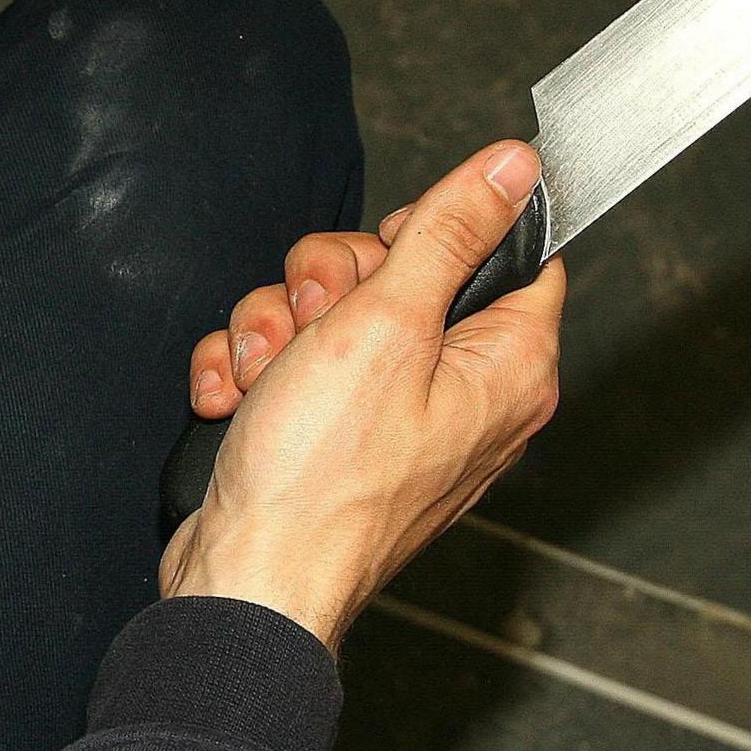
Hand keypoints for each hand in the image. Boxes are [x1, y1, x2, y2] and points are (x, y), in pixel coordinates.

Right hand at [158, 140, 564, 651]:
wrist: (245, 580)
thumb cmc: (320, 480)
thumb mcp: (386, 324)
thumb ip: (450, 234)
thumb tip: (513, 170)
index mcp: (505, 366)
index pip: (508, 250)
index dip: (439, 229)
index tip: (392, 251)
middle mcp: (460, 391)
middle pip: (400, 269)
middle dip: (328, 282)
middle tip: (317, 324)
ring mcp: (390, 415)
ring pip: (328, 309)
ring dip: (274, 329)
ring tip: (265, 380)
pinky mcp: (329, 434)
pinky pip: (289, 360)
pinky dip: (250, 373)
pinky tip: (238, 404)